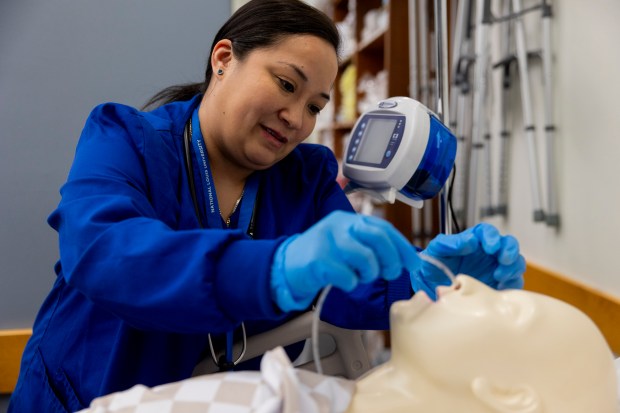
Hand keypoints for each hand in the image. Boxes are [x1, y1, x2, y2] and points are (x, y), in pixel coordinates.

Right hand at [271, 210, 420, 311]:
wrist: (286, 265)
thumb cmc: (324, 257)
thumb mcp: (348, 243)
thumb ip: (372, 246)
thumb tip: (406, 259)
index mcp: (350, 219)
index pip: (384, 228)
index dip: (402, 247)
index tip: (413, 264)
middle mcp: (339, 225)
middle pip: (378, 238)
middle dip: (391, 260)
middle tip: (389, 273)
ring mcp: (327, 241)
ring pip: (365, 258)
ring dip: (369, 274)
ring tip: (361, 277)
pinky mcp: (317, 260)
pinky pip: (347, 276)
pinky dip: (351, 283)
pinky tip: (343, 281)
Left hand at [410, 223, 524, 299]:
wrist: (433, 287)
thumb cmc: (434, 264)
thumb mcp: (435, 251)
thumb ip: (448, 243)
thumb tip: (469, 241)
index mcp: (474, 240)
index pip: (488, 232)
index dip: (492, 237)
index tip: (490, 247)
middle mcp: (488, 253)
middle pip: (509, 244)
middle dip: (509, 250)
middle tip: (503, 260)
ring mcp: (496, 268)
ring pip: (516, 263)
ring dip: (512, 268)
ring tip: (498, 276)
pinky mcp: (499, 284)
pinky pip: (514, 282)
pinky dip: (512, 284)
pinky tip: (500, 288)